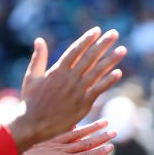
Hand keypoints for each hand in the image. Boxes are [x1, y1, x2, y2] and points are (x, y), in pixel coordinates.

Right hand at [7, 27, 125, 152]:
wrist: (33, 124)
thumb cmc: (31, 101)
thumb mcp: (32, 76)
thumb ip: (38, 58)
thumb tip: (40, 39)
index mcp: (57, 70)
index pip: (75, 50)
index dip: (87, 39)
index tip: (97, 30)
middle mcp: (69, 78)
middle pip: (90, 57)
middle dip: (103, 44)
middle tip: (114, 33)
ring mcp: (77, 90)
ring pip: (97, 71)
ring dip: (111, 60)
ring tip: (122, 50)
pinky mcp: (83, 104)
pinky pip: (98, 90)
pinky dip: (108, 81)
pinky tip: (118, 73)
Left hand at [12, 120, 115, 154]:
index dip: (99, 151)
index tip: (111, 146)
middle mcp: (61, 149)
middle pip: (85, 142)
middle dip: (101, 137)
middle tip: (114, 132)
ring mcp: (55, 142)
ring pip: (77, 133)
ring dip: (92, 127)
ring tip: (104, 122)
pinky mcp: (48, 137)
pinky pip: (65, 129)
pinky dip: (75, 125)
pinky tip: (81, 121)